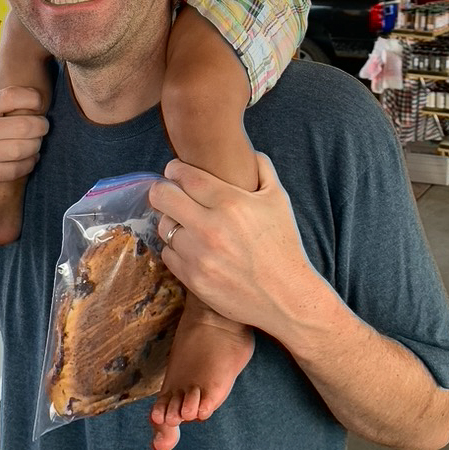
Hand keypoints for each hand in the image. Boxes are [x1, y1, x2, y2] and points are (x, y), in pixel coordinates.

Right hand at [0, 85, 47, 189]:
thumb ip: (1, 107)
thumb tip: (38, 98)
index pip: (11, 96)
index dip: (32, 98)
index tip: (38, 104)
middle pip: (24, 125)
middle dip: (41, 127)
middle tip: (43, 127)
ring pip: (21, 149)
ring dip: (36, 146)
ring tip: (36, 144)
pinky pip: (15, 170)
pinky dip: (29, 164)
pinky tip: (29, 159)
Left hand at [149, 154, 319, 341]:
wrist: (287, 299)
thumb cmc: (283, 245)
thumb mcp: (278, 199)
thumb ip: (261, 167)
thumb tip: (244, 150)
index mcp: (230, 203)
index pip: (183, 175)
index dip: (175, 169)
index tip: (176, 171)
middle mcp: (210, 227)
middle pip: (161, 195)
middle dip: (163, 189)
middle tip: (172, 193)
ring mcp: (198, 256)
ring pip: (163, 225)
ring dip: (171, 220)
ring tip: (186, 222)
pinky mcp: (192, 279)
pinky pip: (167, 254)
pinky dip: (176, 248)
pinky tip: (192, 247)